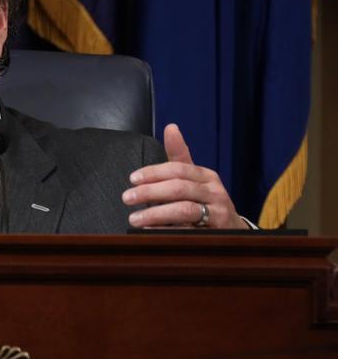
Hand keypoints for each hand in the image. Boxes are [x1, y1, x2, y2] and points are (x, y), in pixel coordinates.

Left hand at [123, 124, 247, 228]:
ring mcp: (218, 211)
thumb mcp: (194, 178)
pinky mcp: (217, 231)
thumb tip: (170, 127)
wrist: (231, 228)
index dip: (153, 173)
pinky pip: (189, 230)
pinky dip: (167, 231)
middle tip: (127, 198)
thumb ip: (179, 156)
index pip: (177, 169)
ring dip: (156, 214)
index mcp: (205, 175)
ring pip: (184, 210)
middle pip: (178, 188)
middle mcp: (214, 191)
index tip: (132, 179)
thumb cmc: (205, 199)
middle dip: (150, 192)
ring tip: (134, 219)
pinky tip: (150, 231)